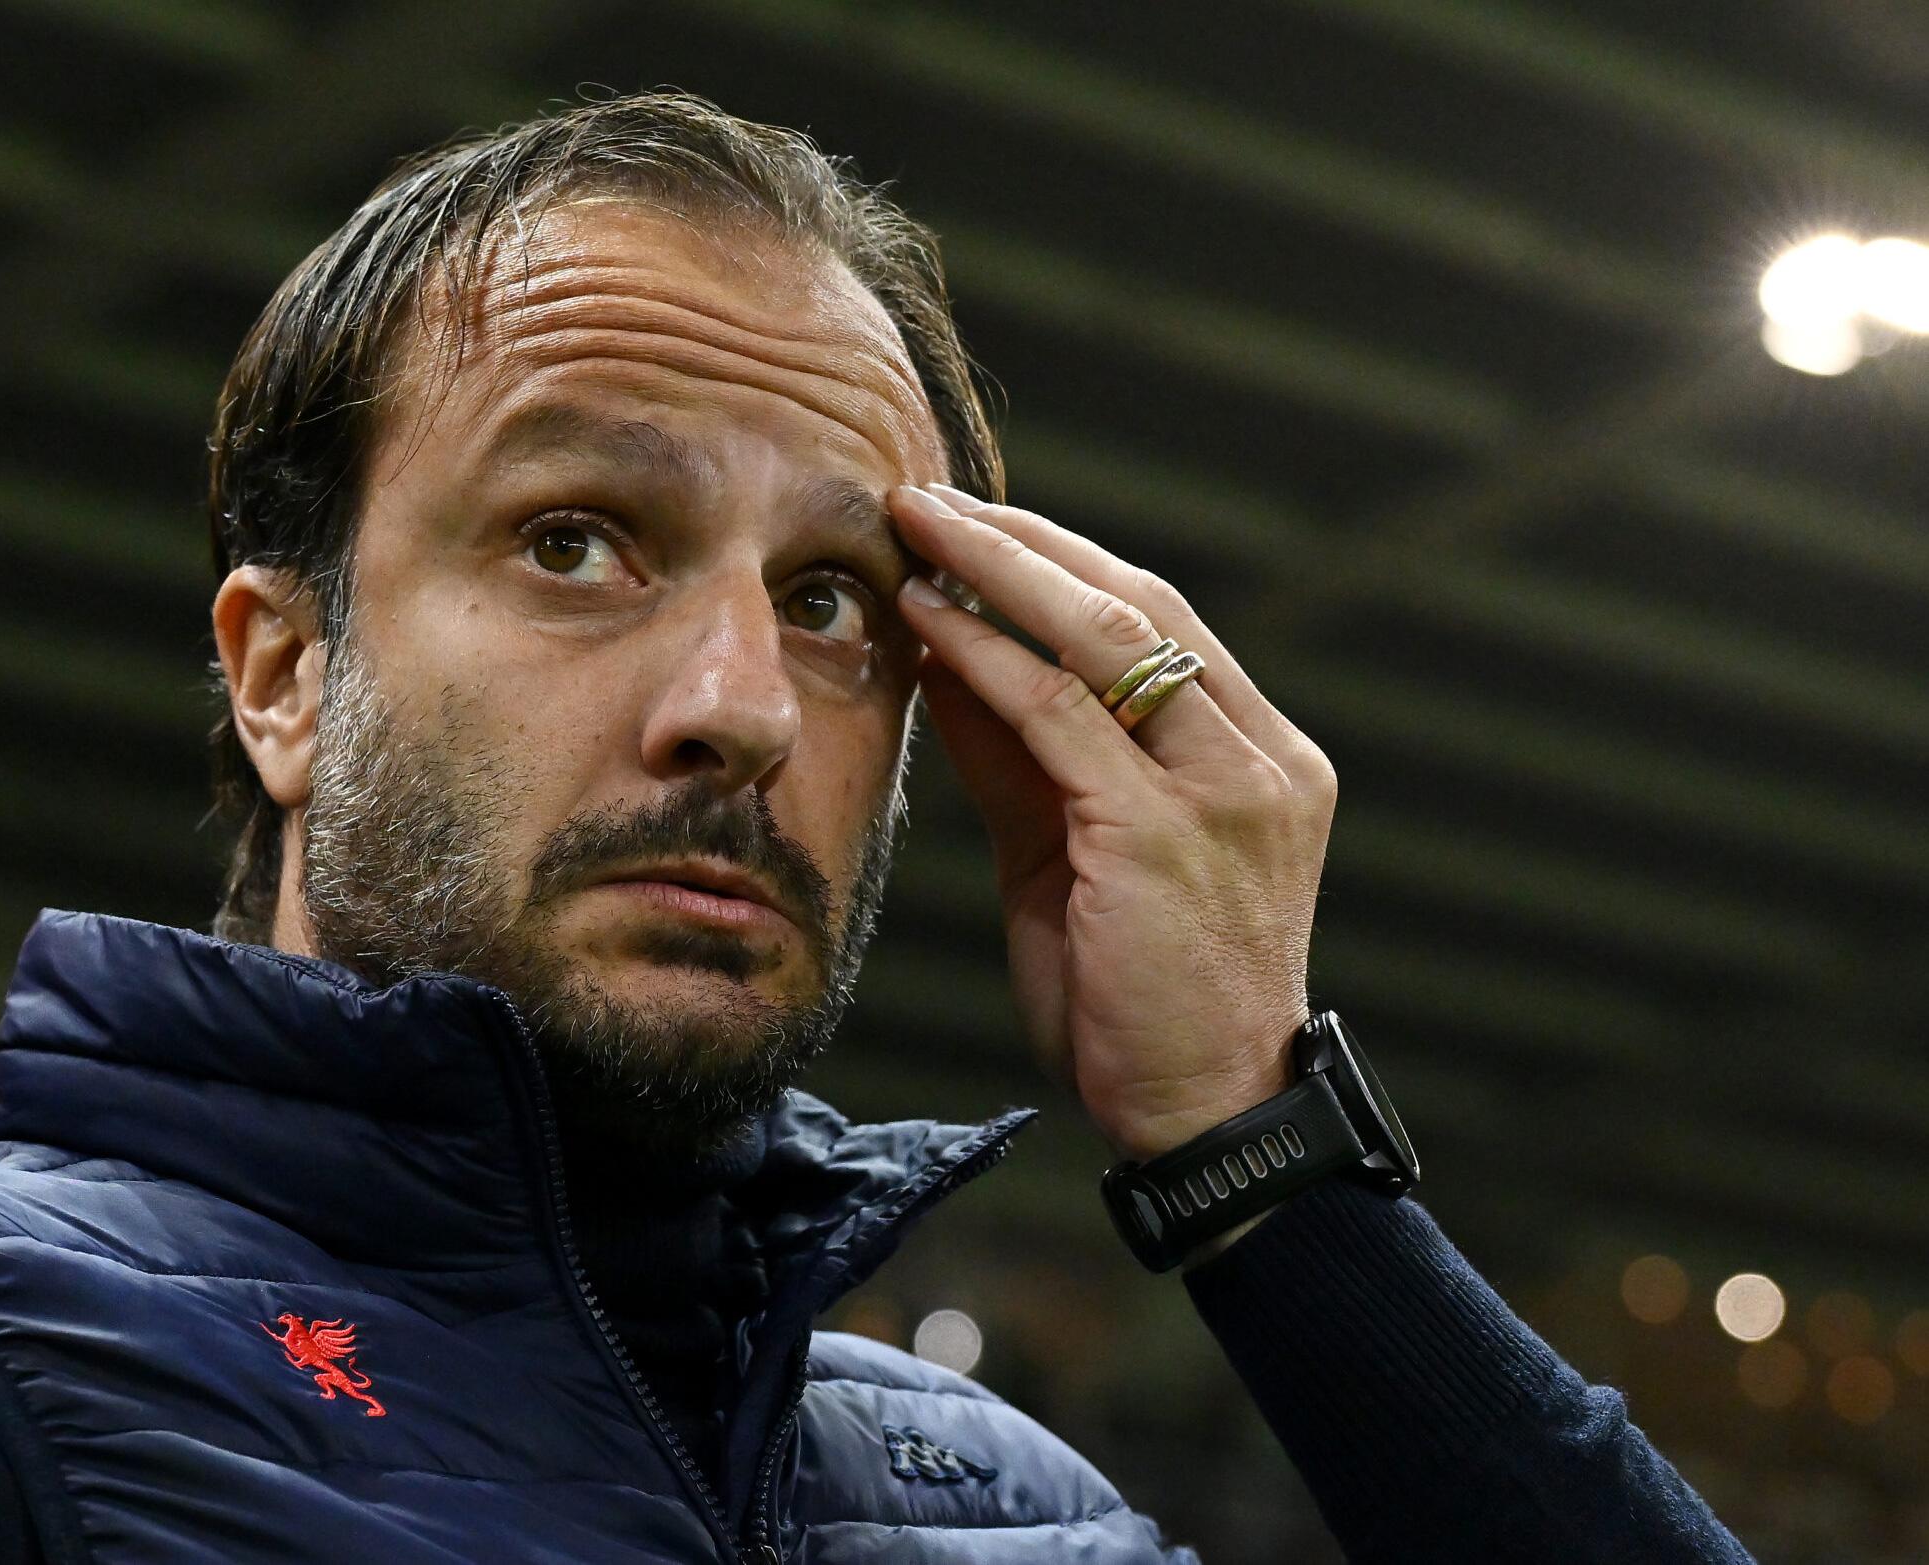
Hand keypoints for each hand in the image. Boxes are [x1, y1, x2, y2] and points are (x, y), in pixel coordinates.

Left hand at [890, 483, 1337, 1162]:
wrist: (1203, 1115)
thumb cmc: (1139, 997)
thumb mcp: (1075, 857)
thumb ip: (1025, 761)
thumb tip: (950, 658)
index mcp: (1259, 759)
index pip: (1161, 622)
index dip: (1062, 562)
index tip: (976, 524)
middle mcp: (1260, 759)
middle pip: (1141, 603)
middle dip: (1026, 540)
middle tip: (931, 495)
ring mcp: (1224, 791)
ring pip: (1107, 637)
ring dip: (999, 570)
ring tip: (917, 525)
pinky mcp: (1166, 833)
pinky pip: (1062, 715)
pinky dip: (989, 656)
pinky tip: (931, 618)